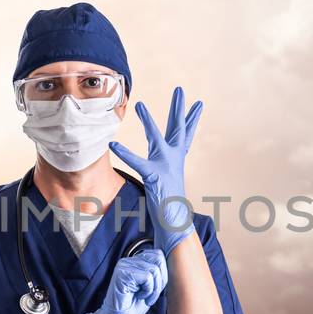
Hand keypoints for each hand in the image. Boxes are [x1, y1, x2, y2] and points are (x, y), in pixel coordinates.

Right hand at [80, 249, 168, 313]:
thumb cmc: (133, 306)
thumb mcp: (152, 286)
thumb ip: (158, 272)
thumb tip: (172, 262)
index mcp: (135, 261)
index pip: (158, 255)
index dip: (162, 274)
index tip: (154, 290)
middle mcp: (128, 260)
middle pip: (158, 259)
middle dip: (160, 281)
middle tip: (150, 295)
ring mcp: (123, 265)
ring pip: (154, 270)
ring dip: (153, 289)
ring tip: (144, 297)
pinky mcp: (122, 273)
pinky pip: (147, 277)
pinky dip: (148, 290)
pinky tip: (138, 296)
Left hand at [110, 86, 202, 253]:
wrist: (175, 223)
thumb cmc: (168, 204)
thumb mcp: (164, 182)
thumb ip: (160, 172)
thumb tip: (161, 172)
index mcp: (175, 159)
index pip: (185, 135)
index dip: (192, 119)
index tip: (199, 103)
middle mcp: (174, 160)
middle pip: (178, 129)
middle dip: (178, 109)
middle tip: (179, 89)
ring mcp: (165, 167)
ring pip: (156, 139)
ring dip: (148, 122)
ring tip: (139, 105)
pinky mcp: (154, 177)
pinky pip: (138, 162)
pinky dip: (125, 153)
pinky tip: (113, 145)